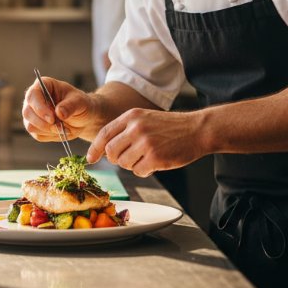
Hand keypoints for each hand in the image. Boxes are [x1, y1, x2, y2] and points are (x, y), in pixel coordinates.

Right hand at [22, 76, 97, 142]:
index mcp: (43, 86)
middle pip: (27, 112)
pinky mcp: (35, 127)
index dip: (39, 107)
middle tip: (59, 126)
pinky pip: (37, 135)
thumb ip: (70, 106)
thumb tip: (59, 112)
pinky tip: (60, 131)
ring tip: (63, 128)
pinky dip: (50, 136)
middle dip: (43, 123)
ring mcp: (33, 114)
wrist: (83, 118)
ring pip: (30, 125)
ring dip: (48, 130)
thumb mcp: (80, 102)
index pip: (32, 95)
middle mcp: (34, 99)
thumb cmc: (80, 104)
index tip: (52, 118)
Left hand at [87, 108, 204, 177]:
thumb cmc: (171, 127)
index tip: (90, 159)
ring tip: (147, 157)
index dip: (95, 148)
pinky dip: (144, 171)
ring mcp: (145, 143)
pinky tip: (155, 162)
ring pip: (123, 163)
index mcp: (132, 116)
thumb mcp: (145, 118)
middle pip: (111, 152)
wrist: (197, 129)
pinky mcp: (155, 158)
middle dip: (117, 159)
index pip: (104, 134)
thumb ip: (126, 129)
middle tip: (130, 158)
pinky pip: (138, 172)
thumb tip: (104, 149)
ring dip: (132, 165)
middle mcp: (136, 128)